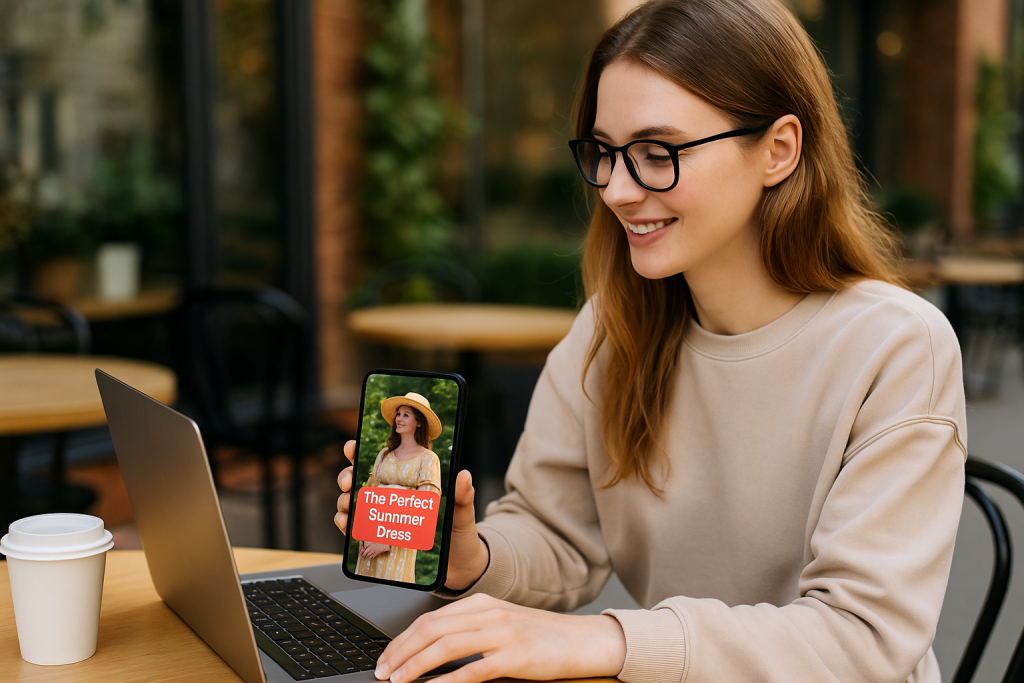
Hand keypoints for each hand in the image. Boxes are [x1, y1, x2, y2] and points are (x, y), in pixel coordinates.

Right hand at [335, 440, 488, 590]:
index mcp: (409, 485)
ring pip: (352, 502)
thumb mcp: (462, 514)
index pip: (382, 463)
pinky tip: (347, 523)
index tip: (352, 447)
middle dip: (346, 475)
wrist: (459, 569)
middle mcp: (392, 499)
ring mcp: (382, 518)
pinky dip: (345, 523)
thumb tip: (464, 475)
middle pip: (359, 480)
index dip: (362, 452)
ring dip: (343, 500)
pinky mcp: (378, 539)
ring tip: (347, 503)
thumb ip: (463, 496)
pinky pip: (355, 528)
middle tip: (349, 481)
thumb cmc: (460, 538)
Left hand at [373, 593, 626, 682]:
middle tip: (383, 672)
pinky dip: (448, 681)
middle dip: (400, 652)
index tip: (385, 658)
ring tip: (398, 681)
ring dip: (416, 665)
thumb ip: (469, 630)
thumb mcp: (500, 624)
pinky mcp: (516, 656)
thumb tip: (431, 650)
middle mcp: (488, 613)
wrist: (581, 641)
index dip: (401, 639)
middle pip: (431, 629)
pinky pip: (474, 669)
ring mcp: (502, 633)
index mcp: (481, 603)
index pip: (429, 619)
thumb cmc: (540, 637)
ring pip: (446, 646)